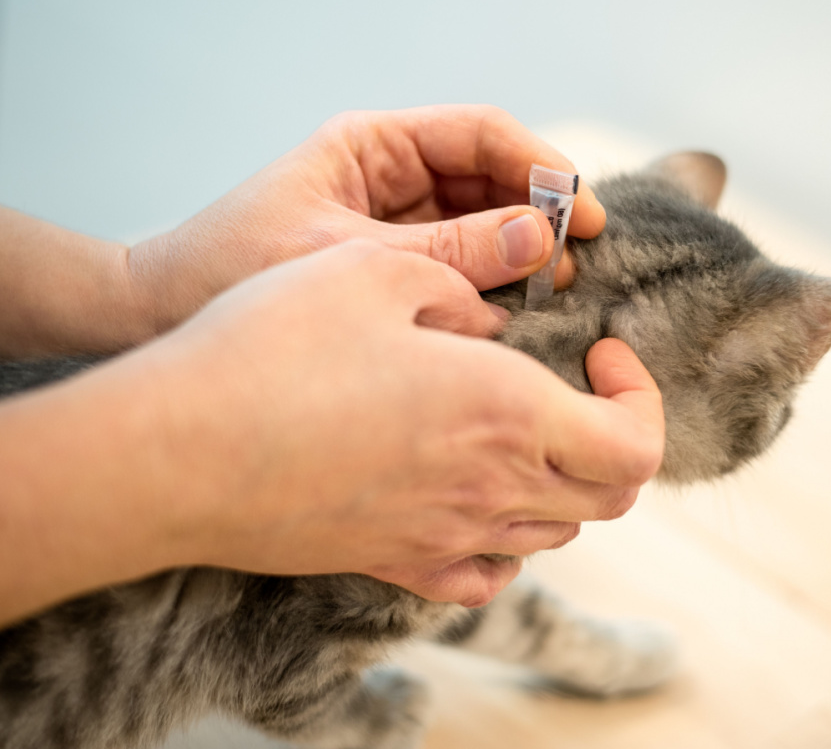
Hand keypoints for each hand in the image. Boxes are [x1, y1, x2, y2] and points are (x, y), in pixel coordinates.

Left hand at [128, 105, 605, 334]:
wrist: (158, 317)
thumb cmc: (230, 269)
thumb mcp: (348, 256)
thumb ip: (448, 250)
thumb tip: (539, 239)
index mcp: (375, 146)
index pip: (481, 135)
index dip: (540, 167)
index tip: (579, 213)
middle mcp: (394, 178)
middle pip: (493, 179)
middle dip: (539, 216)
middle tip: (575, 266)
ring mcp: (399, 225)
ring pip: (486, 226)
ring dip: (523, 256)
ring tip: (554, 294)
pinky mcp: (398, 271)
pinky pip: (464, 267)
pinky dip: (494, 287)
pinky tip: (517, 314)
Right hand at [139, 241, 662, 607]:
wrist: (174, 452)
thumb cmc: (272, 349)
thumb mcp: (377, 270)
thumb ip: (463, 279)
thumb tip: (497, 310)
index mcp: (507, 414)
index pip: (636, 444)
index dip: (642, 396)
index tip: (602, 348)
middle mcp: (490, 490)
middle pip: (611, 495)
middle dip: (616, 434)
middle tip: (577, 382)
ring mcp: (443, 538)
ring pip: (556, 532)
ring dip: (567, 477)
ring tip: (523, 422)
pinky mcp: (394, 565)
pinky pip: (486, 574)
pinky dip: (507, 540)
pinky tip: (476, 495)